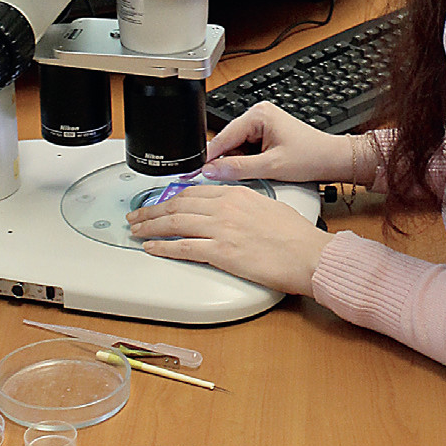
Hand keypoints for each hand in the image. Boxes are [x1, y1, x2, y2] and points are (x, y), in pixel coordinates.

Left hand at [126, 183, 331, 294]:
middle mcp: (225, 207)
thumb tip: (230, 210)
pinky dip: (163, 247)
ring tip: (137, 230)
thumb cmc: (296, 235)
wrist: (308, 254)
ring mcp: (222, 229)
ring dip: (150, 227)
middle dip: (152, 210)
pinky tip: (152, 248)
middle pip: (178, 204)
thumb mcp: (268, 206)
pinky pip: (183, 247)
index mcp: (237, 193)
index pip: (193, 192)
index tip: (159, 202)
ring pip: (174, 223)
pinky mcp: (221, 252)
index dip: (170, 197)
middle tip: (138, 216)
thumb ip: (244, 204)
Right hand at [201, 101, 363, 184]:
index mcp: (258, 115)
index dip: (211, 157)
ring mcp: (261, 124)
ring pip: (236, 149)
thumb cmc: (310, 157)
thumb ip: (238, 169)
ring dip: (243, 163)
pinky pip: (246, 150)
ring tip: (264, 169)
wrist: (331, 160)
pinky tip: (264, 167)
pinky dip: (250, 162)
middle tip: (247, 174)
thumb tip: (211, 170)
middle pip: (229, 143)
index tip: (196, 172)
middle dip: (233, 161)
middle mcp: (258, 115)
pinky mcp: (265, 133)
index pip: (224, 136)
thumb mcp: (271, 167)